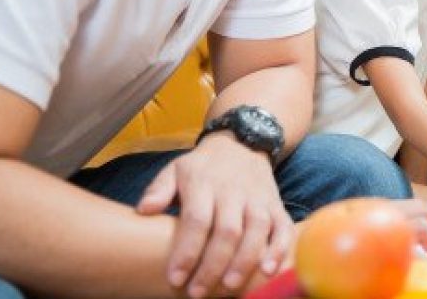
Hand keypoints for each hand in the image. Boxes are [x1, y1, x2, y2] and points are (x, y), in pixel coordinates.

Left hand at [137, 133, 291, 297]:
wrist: (244, 143)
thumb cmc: (203, 167)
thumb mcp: (176, 169)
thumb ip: (159, 189)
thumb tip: (143, 211)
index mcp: (204, 183)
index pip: (196, 220)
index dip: (187, 251)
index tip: (175, 278)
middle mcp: (233, 191)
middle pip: (227, 231)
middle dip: (213, 265)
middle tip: (198, 292)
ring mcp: (258, 198)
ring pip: (256, 230)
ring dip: (245, 260)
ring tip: (229, 286)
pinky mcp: (276, 205)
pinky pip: (283, 227)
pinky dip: (280, 249)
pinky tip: (268, 270)